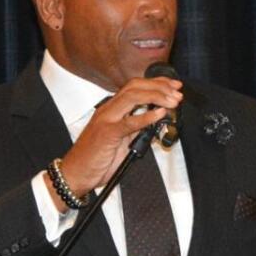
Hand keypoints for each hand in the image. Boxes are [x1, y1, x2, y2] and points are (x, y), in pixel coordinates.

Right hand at [53, 76, 183, 203]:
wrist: (77, 173)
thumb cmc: (97, 159)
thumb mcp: (122, 140)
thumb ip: (137, 129)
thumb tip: (157, 121)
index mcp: (112, 109)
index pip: (135, 86)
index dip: (157, 83)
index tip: (174, 85)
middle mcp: (109, 109)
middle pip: (135, 86)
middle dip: (160, 86)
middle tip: (178, 92)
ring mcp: (107, 119)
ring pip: (132, 97)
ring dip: (156, 96)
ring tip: (173, 101)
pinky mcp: (107, 133)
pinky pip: (129, 122)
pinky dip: (146, 116)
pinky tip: (160, 113)